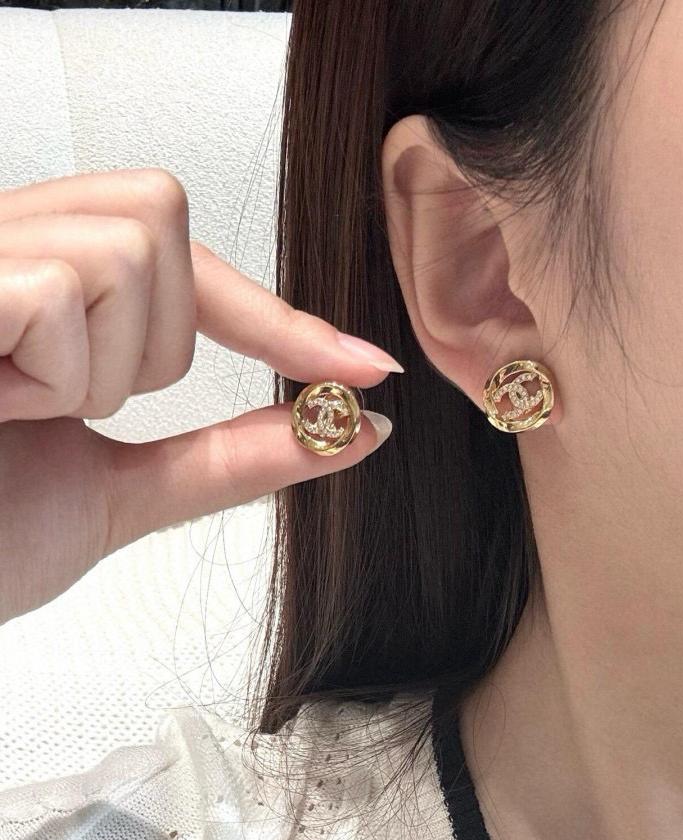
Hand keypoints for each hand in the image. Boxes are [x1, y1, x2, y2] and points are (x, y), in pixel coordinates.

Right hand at [0, 168, 398, 624]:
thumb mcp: (120, 493)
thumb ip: (230, 457)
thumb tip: (348, 430)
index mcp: (43, 289)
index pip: (187, 262)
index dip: (279, 317)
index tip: (365, 366)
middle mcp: (1, 243)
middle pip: (161, 221)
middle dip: (147, 344)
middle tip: (61, 409)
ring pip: (125, 252)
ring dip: (90, 370)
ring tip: (10, 411)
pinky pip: (60, 288)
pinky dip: (47, 375)